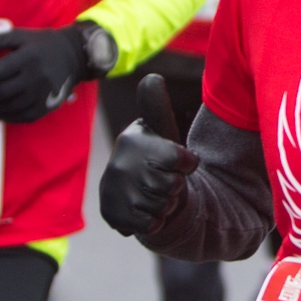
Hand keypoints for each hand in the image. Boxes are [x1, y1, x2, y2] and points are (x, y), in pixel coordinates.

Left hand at [0, 24, 101, 123]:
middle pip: (1, 92)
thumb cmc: (43, 44)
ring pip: (11, 106)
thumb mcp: (21, 36)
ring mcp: (43, 93)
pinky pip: (25, 115)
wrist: (74, 56)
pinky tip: (0, 113)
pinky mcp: (48, 104)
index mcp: (27, 57)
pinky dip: (9, 117)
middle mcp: (35, 76)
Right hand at [100, 74, 198, 236]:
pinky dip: (156, 221)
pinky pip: (151, 224)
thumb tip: (152, 77)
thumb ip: (157, 106)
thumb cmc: (155, 159)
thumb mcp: (160, 131)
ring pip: (163, 205)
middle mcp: (119, 165)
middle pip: (173, 185)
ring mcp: (115, 192)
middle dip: (175, 187)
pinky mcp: (114, 216)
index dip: (186, 165)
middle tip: (164, 182)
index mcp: (133, 140)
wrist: (135, 194)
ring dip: (166, 205)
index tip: (180, 162)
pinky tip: (147, 211)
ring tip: (155, 195)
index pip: (179, 159)